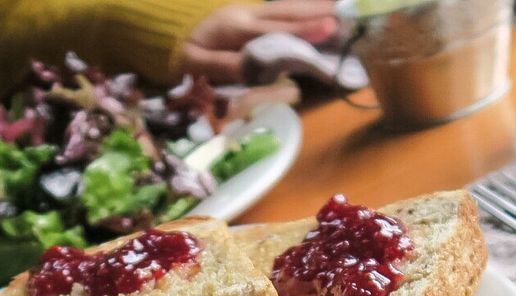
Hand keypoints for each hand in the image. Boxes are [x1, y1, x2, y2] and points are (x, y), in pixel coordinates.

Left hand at [183, 0, 338, 82]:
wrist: (162, 28)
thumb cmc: (177, 50)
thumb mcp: (192, 63)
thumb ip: (222, 65)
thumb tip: (253, 68)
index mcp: (235, 28)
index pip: (275, 30)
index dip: (304, 30)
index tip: (331, 27)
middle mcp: (247, 15)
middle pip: (288, 13)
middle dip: (320, 13)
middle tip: (353, 13)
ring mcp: (249, 12)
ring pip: (287, 7)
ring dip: (315, 7)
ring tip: (343, 7)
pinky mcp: (250, 15)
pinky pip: (281, 10)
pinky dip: (301, 9)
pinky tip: (318, 9)